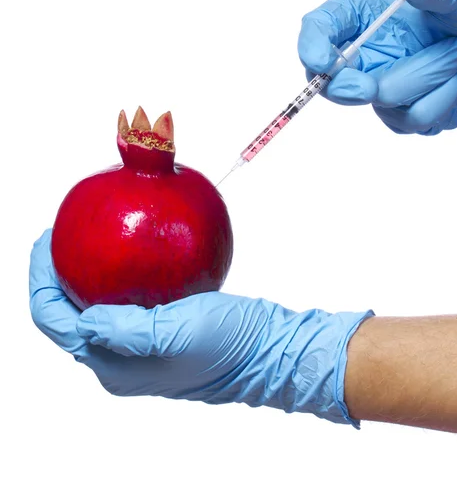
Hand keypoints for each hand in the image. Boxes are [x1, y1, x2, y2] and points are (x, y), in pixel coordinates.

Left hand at [29, 229, 371, 424]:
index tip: (46, 239)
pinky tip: (126, 252)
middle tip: (59, 235)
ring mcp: (140, 346)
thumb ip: (127, 329)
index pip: (57, 322)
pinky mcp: (160, 330)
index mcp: (115, 366)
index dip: (41, 280)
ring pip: (95, 307)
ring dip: (82, 275)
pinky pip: (125, 301)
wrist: (269, 349)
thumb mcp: (179, 333)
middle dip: (55, 276)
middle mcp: (121, 359)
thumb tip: (84, 317)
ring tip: (82, 240)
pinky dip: (115, 277)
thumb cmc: (229, 344)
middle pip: (68, 315)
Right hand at [298, 0, 456, 134]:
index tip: (322, 60)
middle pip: (332, 82)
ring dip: (427, 76)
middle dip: (352, 85)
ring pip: (384, 99)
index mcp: (366, 15)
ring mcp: (384, 87)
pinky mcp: (405, 116)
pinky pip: (412, 117)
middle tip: (370, 86)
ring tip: (456, 54)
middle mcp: (368, 53)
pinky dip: (441, 97)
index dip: (312, 47)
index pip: (319, 29)